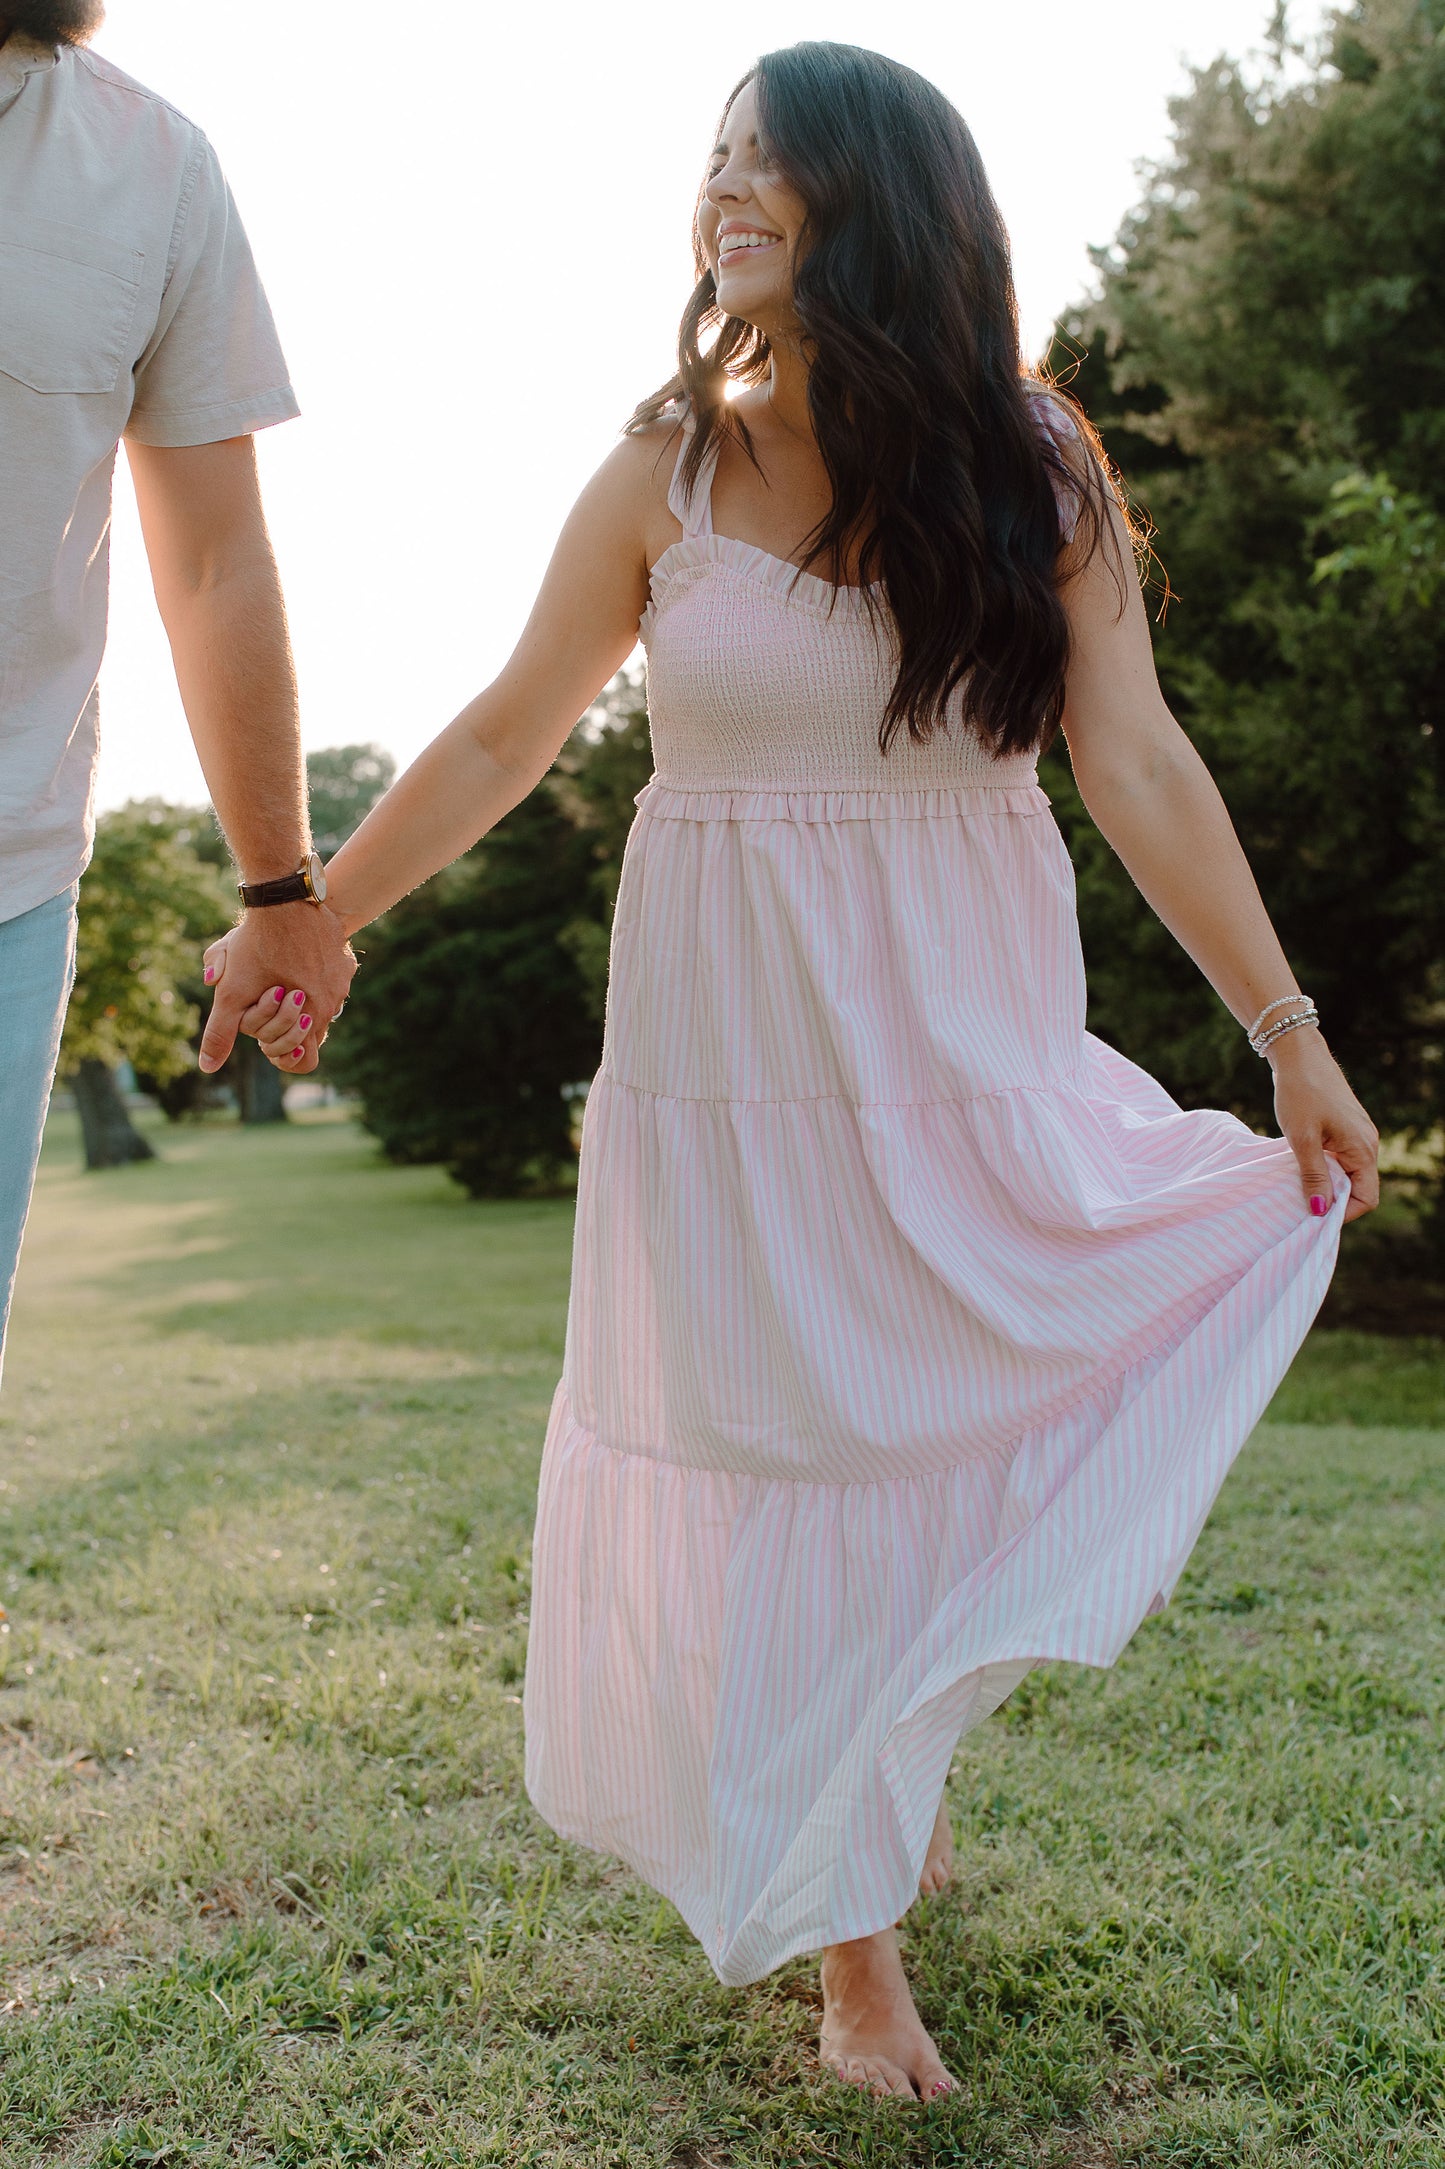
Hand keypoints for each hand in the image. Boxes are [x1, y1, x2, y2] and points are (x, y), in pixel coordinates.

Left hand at [198, 903, 354, 1074]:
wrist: (282, 899)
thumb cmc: (257, 946)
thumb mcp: (231, 993)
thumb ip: (221, 1032)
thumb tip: (206, 1067)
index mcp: (314, 1016)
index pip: (305, 1054)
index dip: (282, 1047)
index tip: (265, 1028)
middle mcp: (336, 1001)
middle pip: (311, 1024)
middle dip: (286, 1016)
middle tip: (268, 992)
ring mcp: (344, 977)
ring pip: (321, 997)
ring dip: (301, 991)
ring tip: (277, 970)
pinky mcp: (344, 955)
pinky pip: (330, 972)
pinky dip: (313, 968)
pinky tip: (294, 952)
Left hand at [1270, 1028, 1378, 1223]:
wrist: (1298, 1055)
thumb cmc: (1300, 1093)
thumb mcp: (1302, 1139)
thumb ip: (1313, 1176)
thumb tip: (1320, 1211)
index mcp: (1362, 1149)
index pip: (1366, 1198)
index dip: (1342, 1212)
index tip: (1313, 1215)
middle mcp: (1366, 1144)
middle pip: (1357, 1189)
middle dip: (1332, 1200)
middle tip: (1300, 1204)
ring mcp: (1356, 1136)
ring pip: (1347, 1174)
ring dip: (1325, 1184)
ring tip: (1297, 1185)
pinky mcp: (1344, 1129)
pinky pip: (1339, 1159)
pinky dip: (1323, 1168)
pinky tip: (1299, 1166)